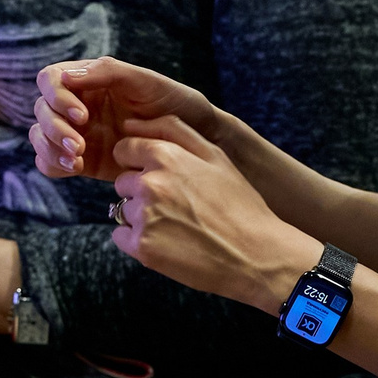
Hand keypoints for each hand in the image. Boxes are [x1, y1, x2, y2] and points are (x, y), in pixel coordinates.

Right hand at [31, 57, 224, 182]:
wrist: (194, 140)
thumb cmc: (173, 102)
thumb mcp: (145, 81)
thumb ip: (107, 73)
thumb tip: (66, 77)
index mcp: (89, 80)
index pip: (50, 79)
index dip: (57, 97)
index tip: (83, 115)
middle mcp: (78, 104)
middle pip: (42, 110)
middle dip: (55, 128)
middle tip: (80, 145)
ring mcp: (78, 132)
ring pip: (41, 136)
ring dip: (51, 147)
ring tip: (77, 160)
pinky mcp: (82, 160)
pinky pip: (50, 161)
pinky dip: (53, 164)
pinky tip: (75, 167)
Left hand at [109, 115, 317, 312]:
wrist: (256, 254)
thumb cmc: (239, 204)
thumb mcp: (215, 156)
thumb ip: (173, 131)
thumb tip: (130, 123)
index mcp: (166, 157)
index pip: (123, 149)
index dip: (137, 162)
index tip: (158, 176)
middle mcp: (149, 184)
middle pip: (123, 182)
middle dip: (142, 191)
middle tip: (177, 206)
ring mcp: (144, 217)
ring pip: (123, 210)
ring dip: (142, 217)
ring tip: (178, 226)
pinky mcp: (142, 248)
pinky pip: (121, 237)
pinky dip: (139, 241)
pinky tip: (168, 243)